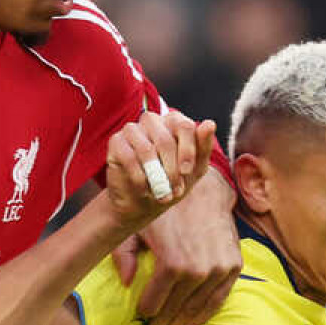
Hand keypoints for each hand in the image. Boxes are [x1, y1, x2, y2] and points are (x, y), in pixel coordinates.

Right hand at [100, 110, 213, 236]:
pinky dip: (140, 178)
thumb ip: (203, 147)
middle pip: (165, 140)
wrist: (142, 203)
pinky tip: (144, 190)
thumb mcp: (194, 170)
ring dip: (157, 177)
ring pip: (146, 149)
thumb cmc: (171, 183)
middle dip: (172, 170)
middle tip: (175, 191)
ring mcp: (132, 130)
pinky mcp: (115, 142)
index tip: (187, 172)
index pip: (184, 126)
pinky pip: (129, 158)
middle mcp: (152, 121)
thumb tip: (210, 123)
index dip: (187, 150)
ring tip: (162, 194)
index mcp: (173, 122)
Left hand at [115, 156, 238, 324]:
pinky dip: (206, 313)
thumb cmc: (166, 208)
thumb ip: (124, 253)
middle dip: (164, 320)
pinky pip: (219, 298)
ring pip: (197, 307)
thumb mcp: (137, 226)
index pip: (154, 302)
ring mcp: (218, 270)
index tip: (142, 315)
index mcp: (171, 262)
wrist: (203, 190)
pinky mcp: (233, 266)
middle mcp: (197, 270)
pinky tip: (194, 321)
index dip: (146, 312)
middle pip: (175, 308)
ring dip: (184, 321)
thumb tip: (127, 282)